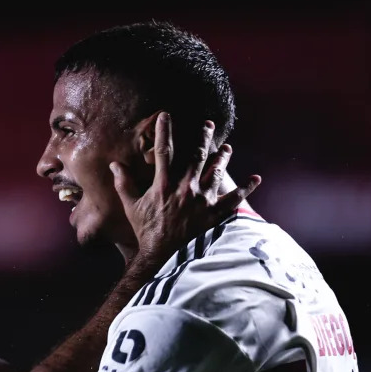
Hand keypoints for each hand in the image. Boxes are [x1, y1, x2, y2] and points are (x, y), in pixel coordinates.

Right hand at [112, 112, 260, 269]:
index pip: (164, 152)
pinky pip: (234, 199)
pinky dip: (246, 189)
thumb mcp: (131, 207)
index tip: (166, 115)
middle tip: (209, 124)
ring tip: (227, 149)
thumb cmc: (147, 232)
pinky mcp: (215, 215)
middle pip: (197, 156)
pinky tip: (255, 179)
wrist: (163, 256)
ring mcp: (203, 201)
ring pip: (217, 172)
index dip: (165, 132)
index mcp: (164, 186)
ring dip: (223, 158)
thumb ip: (124, 184)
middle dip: (203, 137)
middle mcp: (186, 189)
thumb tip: (115, 165)